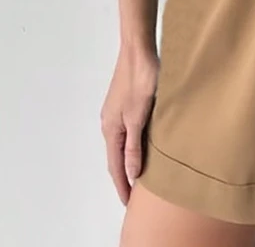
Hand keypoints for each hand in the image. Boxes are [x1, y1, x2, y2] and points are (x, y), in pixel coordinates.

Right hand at [100, 46, 158, 203]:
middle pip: (116, 156)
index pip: (115, 165)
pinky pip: (128, 131)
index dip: (122, 185)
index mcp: (110, 128)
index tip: (128, 204)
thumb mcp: (139, 116)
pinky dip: (133, 145)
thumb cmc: (140, 79)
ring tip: (140, 176)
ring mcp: (117, 112)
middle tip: (134, 197)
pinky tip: (144, 146)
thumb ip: (134, 146)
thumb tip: (131, 173)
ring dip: (129, 160)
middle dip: (124, 177)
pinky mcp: (126, 102)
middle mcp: (110, 122)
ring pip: (123, 143)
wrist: (139, 49)